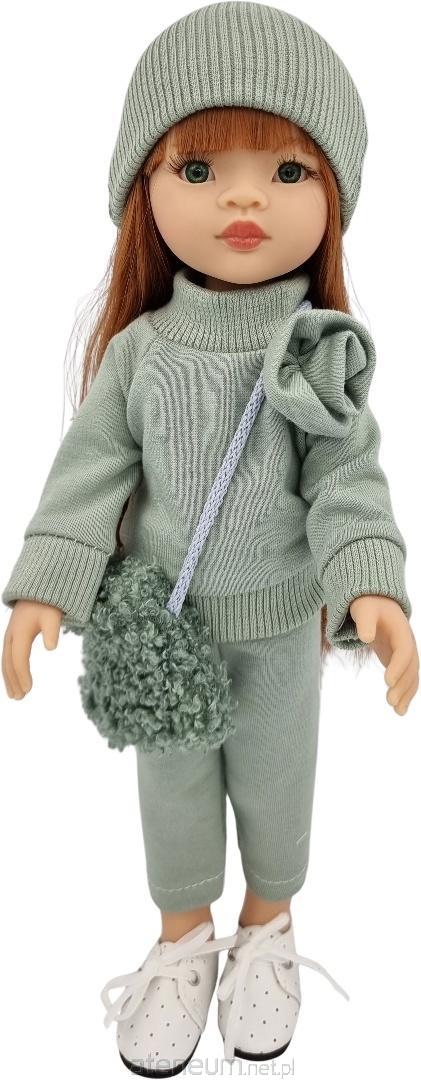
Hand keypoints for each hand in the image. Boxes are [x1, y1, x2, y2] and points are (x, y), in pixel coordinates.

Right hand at [2, 599, 62, 699]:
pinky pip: (7, 656)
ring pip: (5, 661)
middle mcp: (11, 635)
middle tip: (20, 698)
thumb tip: (52, 648)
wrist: (37, 590)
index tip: (28, 689)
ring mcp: (10, 635)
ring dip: (9, 679)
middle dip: (13, 681)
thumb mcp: (53, 615)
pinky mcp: (12, 636)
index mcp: (21, 632)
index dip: (22, 674)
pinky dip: (9, 670)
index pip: (19, 658)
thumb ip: (53, 631)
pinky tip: (14, 680)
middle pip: (9, 662)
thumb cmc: (47, 604)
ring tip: (15, 695)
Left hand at [349, 595, 418, 714]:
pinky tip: (399, 710)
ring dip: (406, 694)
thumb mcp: (363, 610)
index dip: (398, 666)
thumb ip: (364, 622)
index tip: (387, 681)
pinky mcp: (399, 661)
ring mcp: (406, 654)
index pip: (404, 651)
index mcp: (401, 631)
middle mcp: (408, 644)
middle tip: (390, 701)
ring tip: (398, 711)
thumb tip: (366, 637)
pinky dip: (404, 694)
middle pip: (411, 667)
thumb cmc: (368, 606)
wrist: (376, 603)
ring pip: (411, 676)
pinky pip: (406, 679)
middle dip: (402, 685)